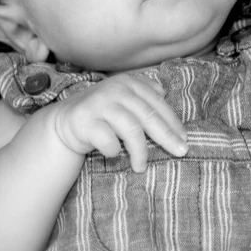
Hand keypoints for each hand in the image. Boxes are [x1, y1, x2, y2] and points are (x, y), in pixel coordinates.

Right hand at [47, 74, 187, 171]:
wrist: (66, 122)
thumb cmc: (102, 114)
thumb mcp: (123, 99)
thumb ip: (143, 94)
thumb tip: (164, 92)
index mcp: (128, 83)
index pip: (157, 104)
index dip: (173, 123)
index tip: (184, 140)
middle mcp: (115, 89)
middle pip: (148, 116)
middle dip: (167, 136)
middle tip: (180, 152)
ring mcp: (99, 104)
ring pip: (131, 129)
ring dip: (140, 151)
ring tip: (141, 167)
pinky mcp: (85, 120)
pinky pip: (108, 140)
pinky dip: (114, 151)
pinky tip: (113, 155)